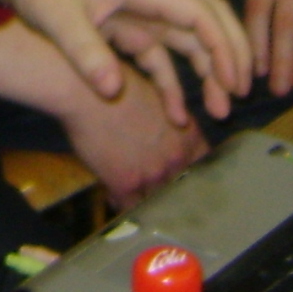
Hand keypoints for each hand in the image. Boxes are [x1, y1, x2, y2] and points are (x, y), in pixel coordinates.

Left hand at [0, 0, 250, 126]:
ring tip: (220, 110)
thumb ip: (86, 51)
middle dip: (229, 53)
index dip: (221, 43)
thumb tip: (112, 90)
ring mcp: (140, 13)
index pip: (198, 11)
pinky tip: (177, 116)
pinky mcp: (126, 29)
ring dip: (208, 71)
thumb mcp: (57, 16)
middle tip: (240, 93)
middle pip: (206, 20)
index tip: (233, 79)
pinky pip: (160, 57)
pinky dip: (172, 83)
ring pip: (189, 40)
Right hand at [55, 64, 208, 206]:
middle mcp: (177, 159)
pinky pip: (130, 207)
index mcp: (189, 136)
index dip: (195, 173)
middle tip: (160, 194)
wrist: (87, 92)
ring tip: (139, 200)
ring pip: (158, 202)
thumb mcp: (158, 99)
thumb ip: (170, 122)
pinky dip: (123, 205)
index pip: (205, 166)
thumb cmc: (118, 84)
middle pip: (184, 189)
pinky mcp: (126, 184)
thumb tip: (170, 131)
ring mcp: (153, 174)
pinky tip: (115, 196)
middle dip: (172, 191)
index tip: (186, 176)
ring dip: (149, 202)